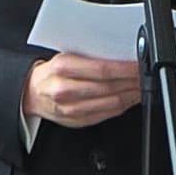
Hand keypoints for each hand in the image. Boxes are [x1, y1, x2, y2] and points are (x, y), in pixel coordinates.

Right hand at [20, 53, 140, 127]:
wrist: (31, 92)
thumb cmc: (51, 71)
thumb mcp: (65, 55)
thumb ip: (89, 54)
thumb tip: (119, 53)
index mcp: (62, 67)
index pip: (101, 69)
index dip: (124, 68)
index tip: (138, 64)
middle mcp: (65, 89)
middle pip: (108, 87)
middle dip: (131, 81)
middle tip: (144, 74)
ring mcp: (70, 109)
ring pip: (110, 103)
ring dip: (131, 94)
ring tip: (141, 85)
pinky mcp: (76, 121)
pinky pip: (106, 114)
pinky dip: (122, 106)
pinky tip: (130, 97)